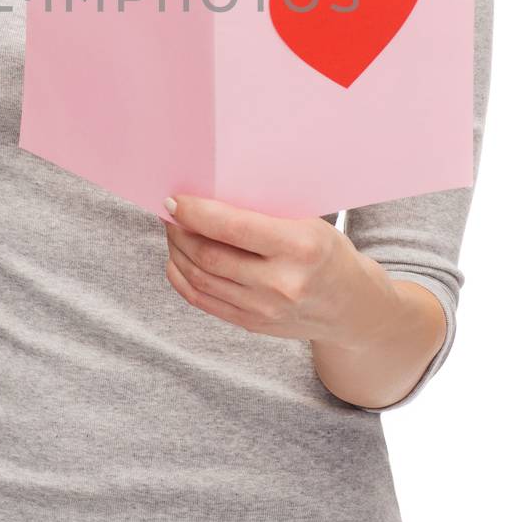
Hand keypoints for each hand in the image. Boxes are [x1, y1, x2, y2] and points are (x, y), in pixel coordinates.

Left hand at [161, 193, 396, 343]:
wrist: (352, 308)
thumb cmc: (328, 255)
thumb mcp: (310, 224)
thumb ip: (264, 216)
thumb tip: (208, 196)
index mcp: (301, 247)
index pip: (233, 228)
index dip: (196, 213)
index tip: (175, 199)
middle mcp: (282, 283)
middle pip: (210, 256)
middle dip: (180, 231)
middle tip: (170, 213)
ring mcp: (265, 309)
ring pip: (202, 279)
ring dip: (178, 252)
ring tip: (173, 232)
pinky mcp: (252, 324)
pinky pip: (204, 301)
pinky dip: (183, 278)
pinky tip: (178, 260)